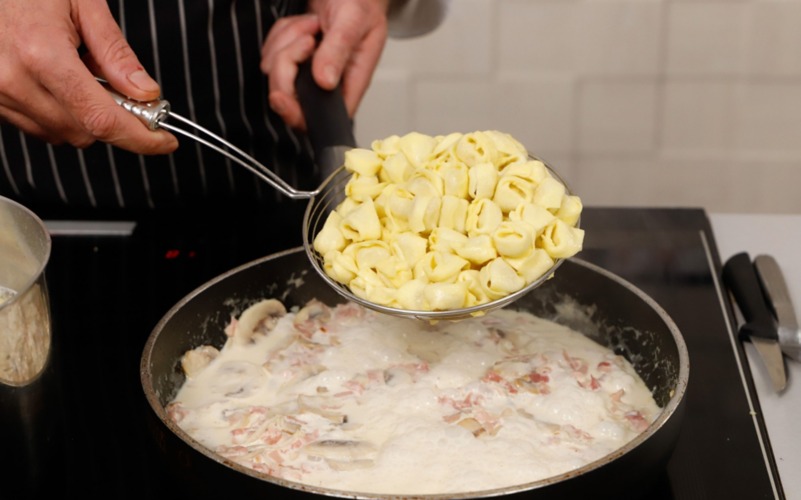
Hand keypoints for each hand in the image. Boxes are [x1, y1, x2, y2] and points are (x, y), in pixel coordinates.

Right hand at [0, 0, 176, 153]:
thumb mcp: (83, 5)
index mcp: (42, 54)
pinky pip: (39, 127)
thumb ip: (116, 53)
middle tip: (121, 90)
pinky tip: (56, 81)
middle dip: (114, 119)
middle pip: (86, 132)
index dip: (140, 137)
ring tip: (76, 71)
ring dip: (84, 116)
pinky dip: (60, 113)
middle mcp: (15, 80)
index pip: (101, 118)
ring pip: (63, 134)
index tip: (165, 141)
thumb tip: (146, 93)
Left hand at [261, 0, 388, 129]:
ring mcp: (309, 71)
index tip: (282, 95)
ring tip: (312, 26)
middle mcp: (329, 82)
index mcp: (351, 82)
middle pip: (290, 97)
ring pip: (277, 73)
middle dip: (286, 66)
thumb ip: (339, 50)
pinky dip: (281, 35)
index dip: (297, 114)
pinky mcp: (295, 58)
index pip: (322, 118)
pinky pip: (272, 54)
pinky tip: (303, 25)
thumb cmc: (362, 1)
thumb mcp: (354, 20)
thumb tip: (325, 82)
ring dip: (286, 43)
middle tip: (307, 41)